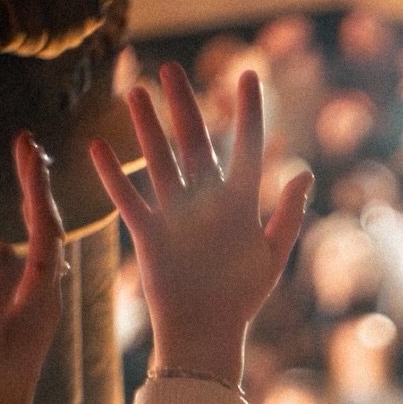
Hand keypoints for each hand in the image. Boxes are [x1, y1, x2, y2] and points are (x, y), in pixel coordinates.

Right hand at [0, 133, 64, 403]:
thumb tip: (3, 248)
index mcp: (38, 297)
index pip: (44, 231)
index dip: (37, 189)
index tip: (30, 150)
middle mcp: (46, 295)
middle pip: (49, 229)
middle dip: (39, 185)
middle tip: (28, 143)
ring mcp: (40, 302)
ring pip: (46, 242)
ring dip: (38, 202)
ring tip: (30, 166)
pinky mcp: (32, 311)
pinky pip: (39, 259)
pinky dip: (34, 229)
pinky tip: (30, 220)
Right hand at [90, 62, 312, 384]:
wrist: (205, 335)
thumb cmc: (242, 300)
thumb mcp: (272, 255)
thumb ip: (287, 215)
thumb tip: (303, 173)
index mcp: (239, 203)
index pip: (245, 146)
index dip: (248, 112)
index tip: (247, 75)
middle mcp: (204, 201)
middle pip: (192, 142)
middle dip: (182, 105)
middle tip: (170, 69)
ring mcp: (174, 214)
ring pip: (157, 160)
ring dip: (145, 127)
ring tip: (135, 91)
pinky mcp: (148, 233)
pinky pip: (128, 198)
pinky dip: (113, 175)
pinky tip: (99, 146)